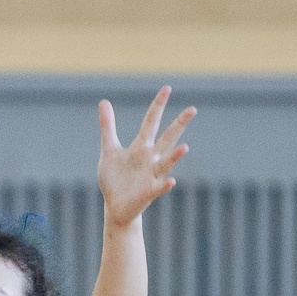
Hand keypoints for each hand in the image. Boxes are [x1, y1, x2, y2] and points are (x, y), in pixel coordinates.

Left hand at [97, 88, 194, 228]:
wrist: (115, 206)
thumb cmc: (114, 179)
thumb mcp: (109, 149)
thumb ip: (108, 127)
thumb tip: (104, 101)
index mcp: (141, 147)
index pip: (151, 122)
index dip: (158, 106)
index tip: (167, 89)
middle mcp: (150, 158)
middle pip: (167, 138)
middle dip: (179, 125)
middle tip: (193, 109)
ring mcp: (151, 176)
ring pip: (166, 163)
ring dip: (175, 156)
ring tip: (185, 147)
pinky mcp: (148, 193)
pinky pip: (158, 188)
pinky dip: (165, 185)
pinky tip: (171, 181)